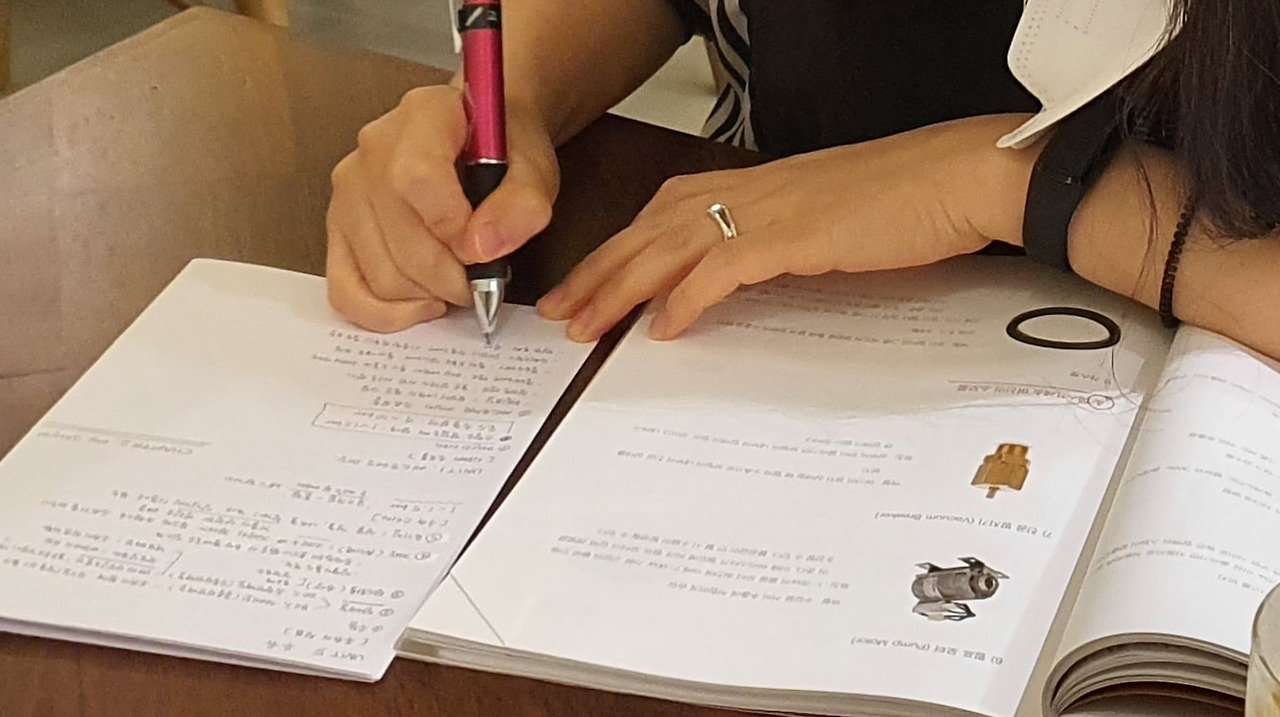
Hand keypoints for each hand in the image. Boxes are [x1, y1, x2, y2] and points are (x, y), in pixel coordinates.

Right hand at [326, 85, 559, 331]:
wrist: (477, 138)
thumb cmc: (505, 151)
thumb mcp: (533, 169)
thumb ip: (521, 203)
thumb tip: (483, 247)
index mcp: (423, 116)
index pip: (418, 181)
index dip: (454, 229)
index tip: (484, 251)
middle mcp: (373, 149)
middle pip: (399, 238)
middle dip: (450, 278)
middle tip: (483, 281)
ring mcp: (349, 189)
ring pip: (378, 272)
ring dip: (426, 295)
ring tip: (458, 283)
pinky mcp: (338, 226)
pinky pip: (344, 288)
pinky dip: (384, 313)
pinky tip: (422, 307)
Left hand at [536, 116, 1023, 341]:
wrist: (959, 176)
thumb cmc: (904, 200)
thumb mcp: (824, 222)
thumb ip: (777, 242)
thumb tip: (741, 279)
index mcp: (755, 185)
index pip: (664, 214)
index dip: (619, 251)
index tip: (587, 285)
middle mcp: (750, 191)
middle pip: (651, 230)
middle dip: (600, 273)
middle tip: (560, 313)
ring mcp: (770, 209)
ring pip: (671, 246)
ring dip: (622, 288)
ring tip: (586, 325)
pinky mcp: (796, 235)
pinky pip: (723, 268)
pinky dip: (686, 298)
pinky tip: (662, 329)